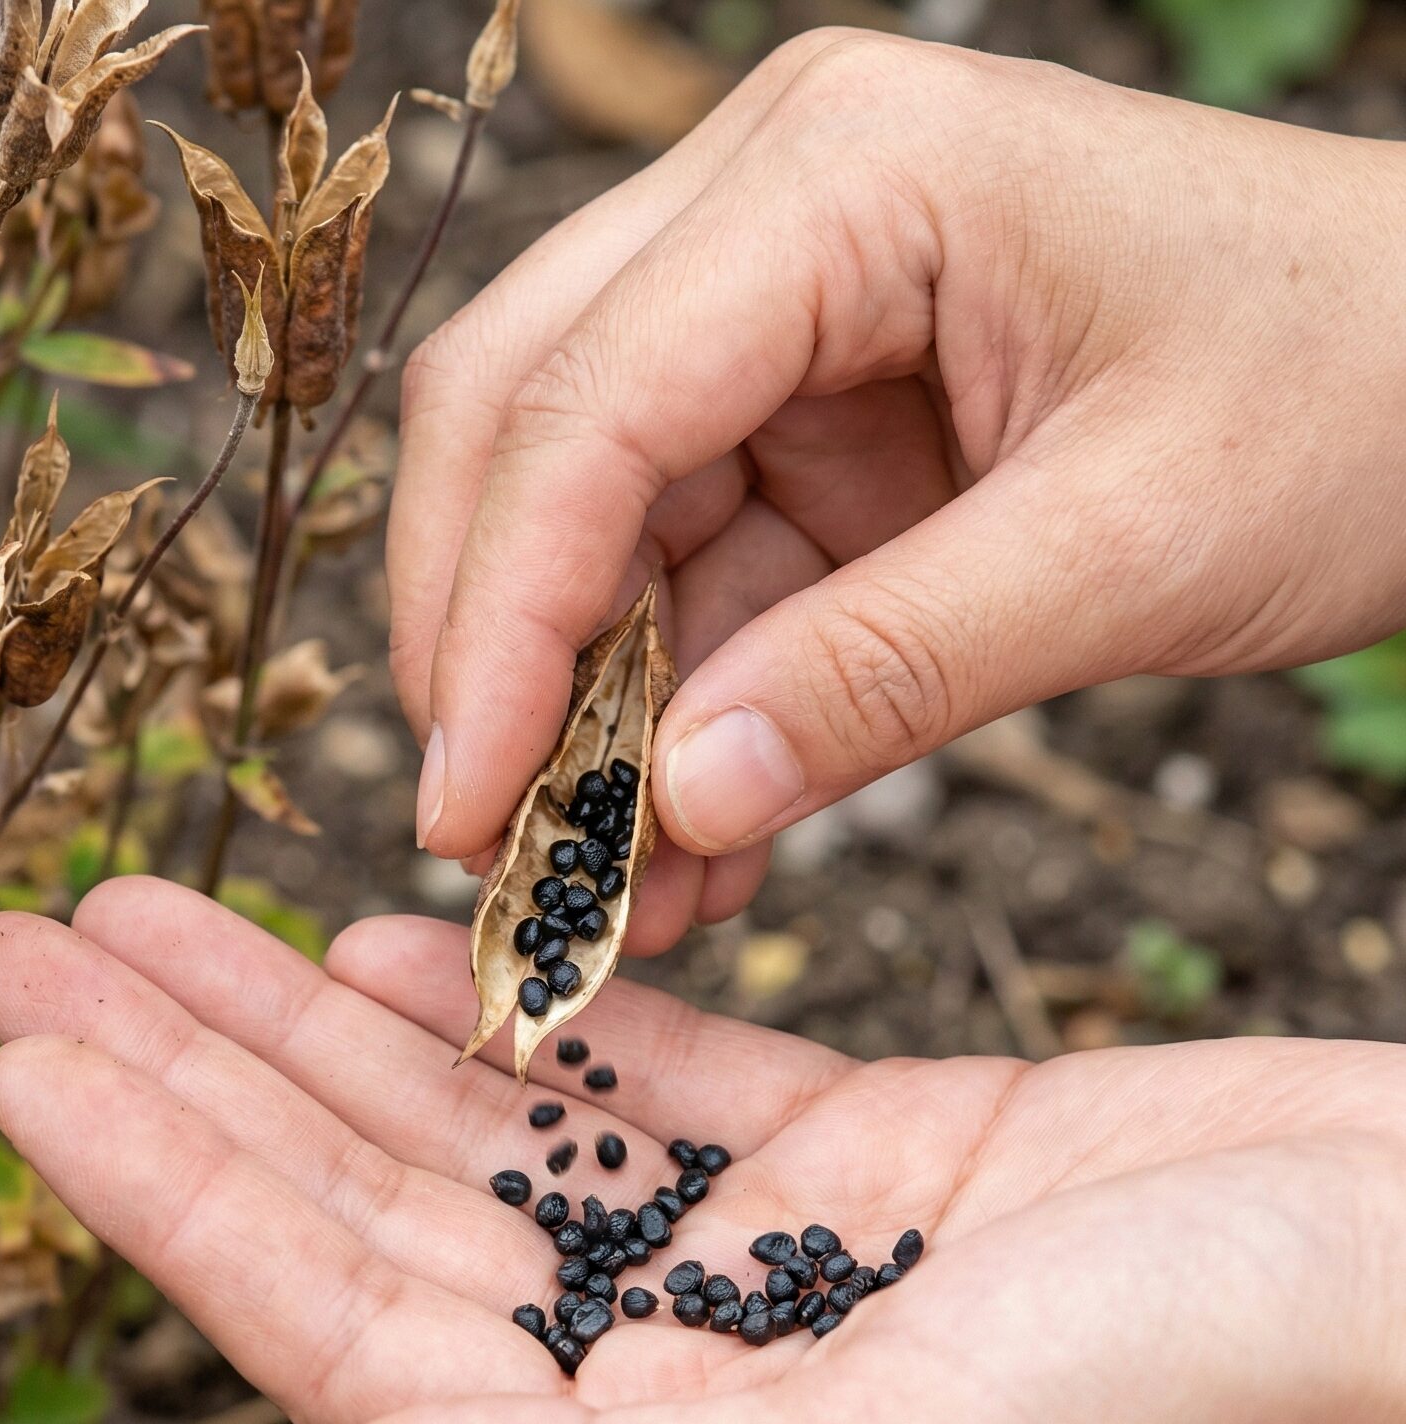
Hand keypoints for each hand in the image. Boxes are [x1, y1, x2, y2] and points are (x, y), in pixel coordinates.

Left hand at [0, 879, 1405, 1423]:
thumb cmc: (1219, 1423)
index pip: (333, 1327)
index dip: (164, 1190)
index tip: (21, 1066)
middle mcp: (661, 1392)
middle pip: (357, 1209)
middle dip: (181, 1076)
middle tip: (20, 950)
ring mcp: (744, 1269)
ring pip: (462, 1123)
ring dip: (300, 1019)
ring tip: (149, 912)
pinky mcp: (840, 1157)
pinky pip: (618, 1072)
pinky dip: (500, 1004)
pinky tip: (381, 935)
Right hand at [390, 29, 1405, 946]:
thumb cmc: (1361, 393)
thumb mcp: (1132, 546)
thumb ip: (889, 673)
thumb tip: (677, 803)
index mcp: (846, 175)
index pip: (585, 402)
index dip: (499, 620)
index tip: (467, 807)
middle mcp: (773, 213)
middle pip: (519, 424)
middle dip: (487, 642)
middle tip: (486, 836)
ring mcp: (779, 316)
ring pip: (582, 519)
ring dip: (579, 708)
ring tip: (606, 887)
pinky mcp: (805, 420)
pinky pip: (685, 576)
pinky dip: (672, 712)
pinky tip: (689, 841)